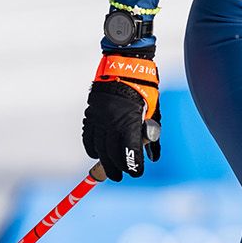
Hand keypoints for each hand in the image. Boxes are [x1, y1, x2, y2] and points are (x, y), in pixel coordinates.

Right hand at [82, 48, 161, 179]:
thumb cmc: (144, 90)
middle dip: (116, 169)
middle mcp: (111, 123)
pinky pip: (88, 137)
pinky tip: (96, 154)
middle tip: (120, 176)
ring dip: (103, 162)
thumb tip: (152, 158)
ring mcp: (99, 119)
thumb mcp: (153, 113)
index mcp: (129, 123)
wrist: (124, 66)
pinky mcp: (91, 114)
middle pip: (111, 155)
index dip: (133, 167)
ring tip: (109, 170)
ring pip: (98, 148)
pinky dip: (92, 148)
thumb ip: (152, 136)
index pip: (129, 153)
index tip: (136, 173)